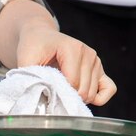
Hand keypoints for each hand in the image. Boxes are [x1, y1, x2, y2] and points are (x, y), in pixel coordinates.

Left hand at [0, 0, 116, 105]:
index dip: (58, 93)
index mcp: (73, 49)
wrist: (41, 36)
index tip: (46, 90)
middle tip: (53, 91)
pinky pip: (109, 89)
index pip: (72, 84)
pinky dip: (98, 98)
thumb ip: (32, 78)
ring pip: (92, 94)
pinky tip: (83, 98)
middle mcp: (88, 54)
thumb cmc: (33, 48)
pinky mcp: (99, 70)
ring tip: (62, 90)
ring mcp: (96, 61)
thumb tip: (39, 99)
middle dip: (67, 97)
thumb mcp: (26, 60)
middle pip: (84, 91)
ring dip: (77, 98)